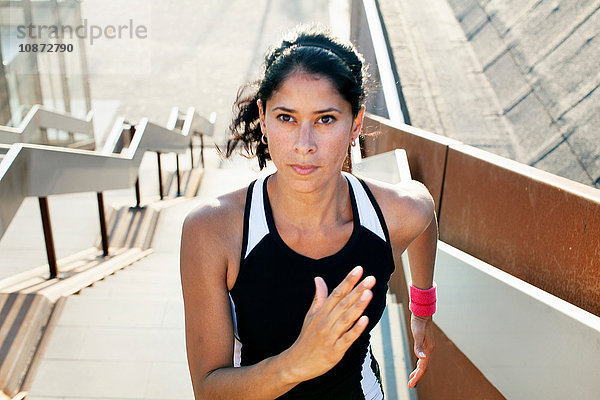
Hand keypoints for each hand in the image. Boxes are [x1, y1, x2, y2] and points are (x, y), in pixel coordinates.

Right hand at [282, 266, 375, 382]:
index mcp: (321, 313)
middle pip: (343, 303)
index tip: (359, 269)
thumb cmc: (306, 339)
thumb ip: (318, 297)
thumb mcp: (310, 316)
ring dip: (358, 306)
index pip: (336, 293)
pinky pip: (347, 338)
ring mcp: (330, 336)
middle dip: (358, 290)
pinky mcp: (334, 351)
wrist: (296, 363)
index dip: (348, 281)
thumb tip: (319, 279)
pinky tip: (365, 319)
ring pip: (346, 318)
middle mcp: (325, 322)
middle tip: (371, 279)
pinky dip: (356, 329)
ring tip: (369, 293)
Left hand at [408, 313, 434, 388]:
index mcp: (428, 349)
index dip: (417, 376)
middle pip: (424, 367)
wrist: (422, 313)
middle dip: (417, 376)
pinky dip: (420, 363)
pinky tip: (417, 364)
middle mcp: (429, 349)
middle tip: (410, 384)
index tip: (411, 384)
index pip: (422, 367)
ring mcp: (428, 347)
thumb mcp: (417, 334)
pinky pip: (423, 357)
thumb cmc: (418, 323)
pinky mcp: (426, 343)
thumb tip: (421, 358)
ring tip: (412, 377)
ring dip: (418, 371)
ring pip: (424, 362)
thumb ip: (418, 346)